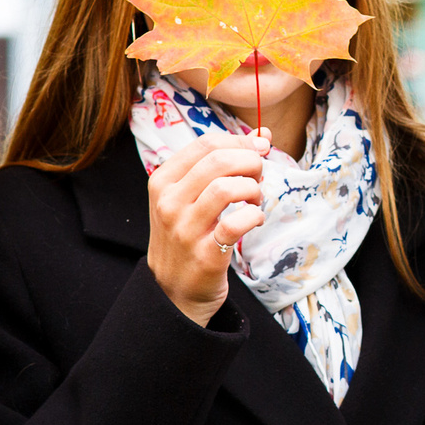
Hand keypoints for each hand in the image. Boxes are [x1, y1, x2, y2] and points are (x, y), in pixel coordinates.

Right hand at [147, 138, 267, 324]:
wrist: (173, 290)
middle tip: (259, 175)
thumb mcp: (190, 196)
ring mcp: (185, 228)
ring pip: (227, 187)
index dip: (240, 141)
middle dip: (250, 162)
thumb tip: (262, 134)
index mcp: (163, 180)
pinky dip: (255, 217)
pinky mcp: (206, 253)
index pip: (205, 144)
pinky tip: (254, 220)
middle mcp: (169, 202)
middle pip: (218, 160)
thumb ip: (221, 164)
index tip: (259, 149)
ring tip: (254, 200)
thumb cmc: (188, 235)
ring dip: (252, 189)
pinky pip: (237, 223)